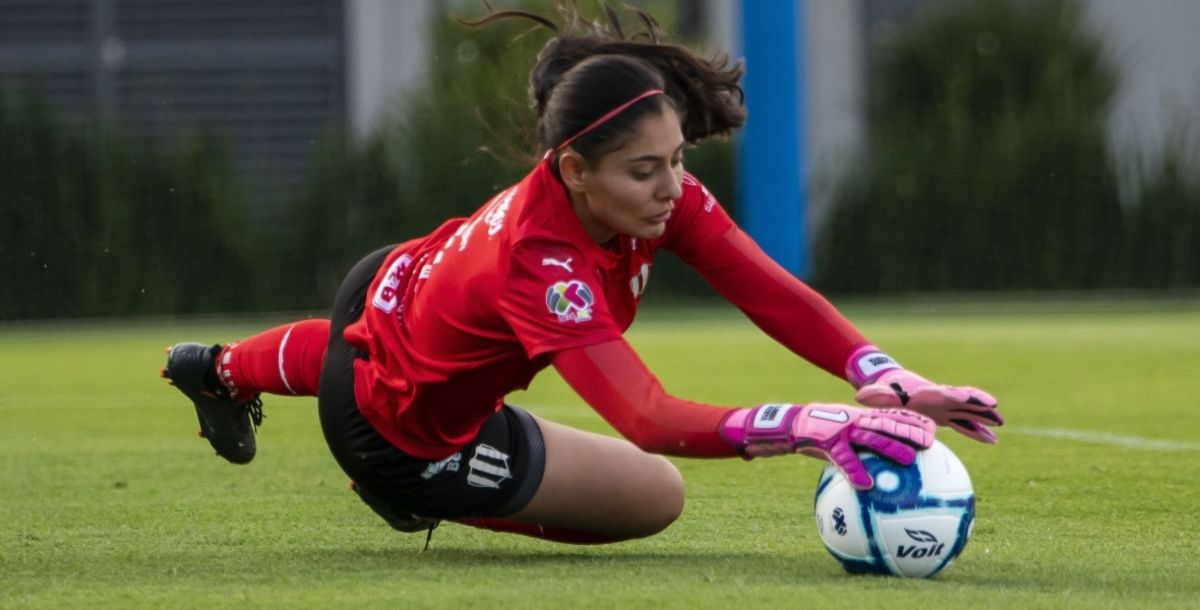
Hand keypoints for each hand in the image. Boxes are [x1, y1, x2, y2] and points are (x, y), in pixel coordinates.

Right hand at [720, 403, 934, 489]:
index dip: (913, 421)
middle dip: (911, 431)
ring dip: (891, 447)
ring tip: (910, 461)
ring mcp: (841, 429)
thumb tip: (875, 473)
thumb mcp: (841, 437)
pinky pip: (843, 458)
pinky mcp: (826, 440)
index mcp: (860, 418)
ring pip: (870, 437)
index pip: (891, 416)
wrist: (788, 425)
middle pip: (887, 424)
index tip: (935, 430)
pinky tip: (865, 485)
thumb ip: (859, 449)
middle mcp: (855, 420)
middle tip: (932, 443)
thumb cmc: (817, 435)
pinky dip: (855, 470)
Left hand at [854, 368, 1001, 442]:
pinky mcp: (946, 416)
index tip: (971, 397)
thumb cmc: (887, 390)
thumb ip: (874, 396)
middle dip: (979, 403)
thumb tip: (859, 397)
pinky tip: (992, 441)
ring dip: (984, 417)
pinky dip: (977, 432)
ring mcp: (946, 407)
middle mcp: (942, 399)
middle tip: (995, 409)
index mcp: (929, 393)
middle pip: (965, 400)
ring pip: (969, 412)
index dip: (959, 394)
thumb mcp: (879, 393)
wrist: (892, 386)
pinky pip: (965, 425)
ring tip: (1000, 423)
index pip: (947, 393)